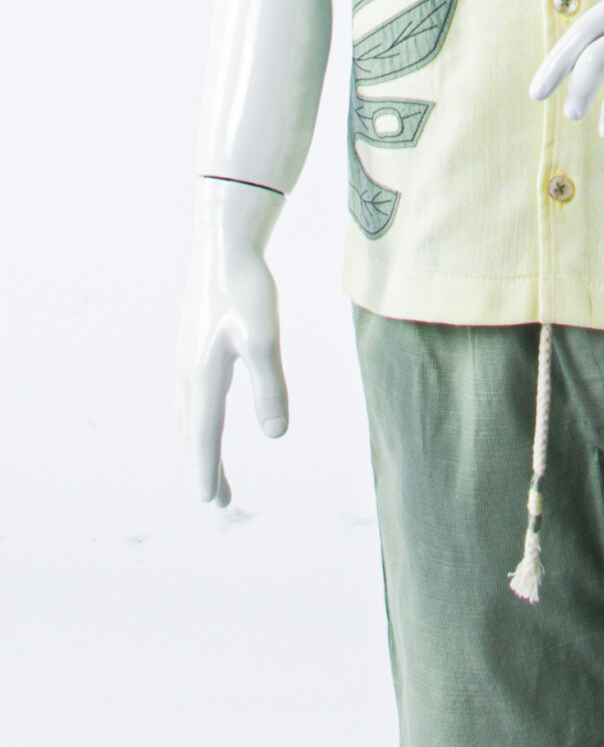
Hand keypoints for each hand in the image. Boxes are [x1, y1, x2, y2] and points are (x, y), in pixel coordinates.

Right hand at [174, 179, 289, 504]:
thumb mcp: (264, 338)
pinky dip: (194, 417)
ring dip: (197, 442)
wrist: (223, 243)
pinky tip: (203, 413)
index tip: (211, 503)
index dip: (208, 470)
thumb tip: (276, 437)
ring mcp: (185, 356)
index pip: (204, 435)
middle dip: (203, 464)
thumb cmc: (245, 289)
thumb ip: (270, 387)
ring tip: (209, 464)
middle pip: (191, 430)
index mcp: (202, 375)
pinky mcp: (192, 342)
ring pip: (186, 412)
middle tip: (216, 499)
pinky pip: (187, 393)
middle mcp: (187, 371)